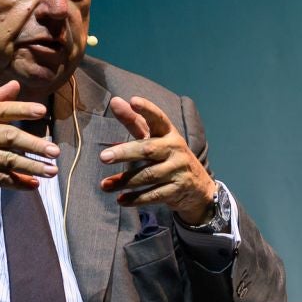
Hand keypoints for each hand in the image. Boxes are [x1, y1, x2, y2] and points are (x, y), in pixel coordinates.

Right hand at [0, 80, 57, 218]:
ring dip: (33, 167)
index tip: (42, 112)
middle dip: (35, 145)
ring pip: (9, 161)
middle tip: (55, 151)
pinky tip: (34, 185)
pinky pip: (2, 179)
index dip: (22, 110)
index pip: (1, 110)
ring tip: (52, 170)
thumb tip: (16, 84)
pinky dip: (19, 183)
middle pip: (10, 137)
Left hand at [98, 96, 216, 224]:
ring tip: (105, 186)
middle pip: (148, 149)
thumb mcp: (155, 138)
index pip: (158, 118)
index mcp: (169, 134)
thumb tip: (115, 100)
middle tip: (103, 157)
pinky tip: (121, 201)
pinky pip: (153, 195)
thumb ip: (134, 121)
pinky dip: (136, 199)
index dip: (147, 109)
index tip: (133, 100)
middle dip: (125, 153)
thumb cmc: (169, 157)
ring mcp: (178, 171)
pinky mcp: (177, 190)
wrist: (198, 188)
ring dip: (125, 181)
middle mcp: (176, 150)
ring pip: (148, 175)